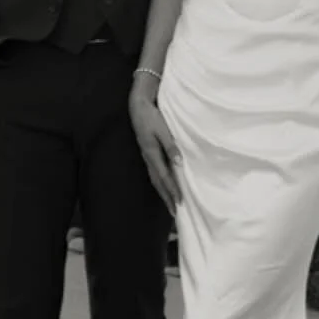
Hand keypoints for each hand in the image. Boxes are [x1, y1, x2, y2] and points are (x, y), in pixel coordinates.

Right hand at [130, 82, 181, 213]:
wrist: (138, 107)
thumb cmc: (151, 117)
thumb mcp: (163, 130)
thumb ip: (171, 146)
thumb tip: (179, 163)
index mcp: (152, 154)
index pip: (165, 177)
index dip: (172, 190)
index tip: (180, 203)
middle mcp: (148, 158)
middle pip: (158, 182)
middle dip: (167, 197)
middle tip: (175, 212)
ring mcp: (147, 156)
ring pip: (155, 179)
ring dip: (163, 192)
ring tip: (170, 203)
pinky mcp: (147, 152)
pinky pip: (154, 172)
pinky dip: (160, 182)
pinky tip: (164, 184)